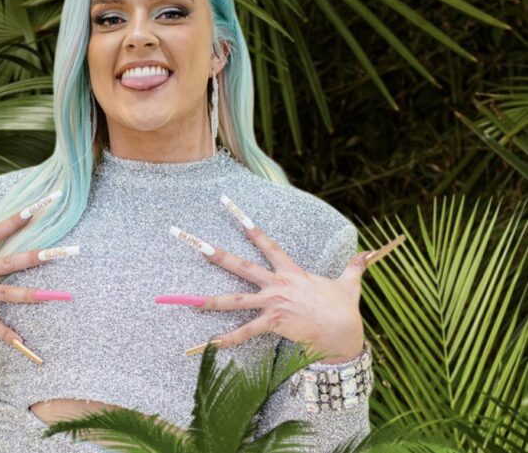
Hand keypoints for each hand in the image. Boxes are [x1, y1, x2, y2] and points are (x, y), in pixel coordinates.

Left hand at [162, 223, 374, 363]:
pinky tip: (210, 345)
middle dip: (217, 255)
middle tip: (196, 245)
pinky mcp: (273, 323)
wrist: (344, 334)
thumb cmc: (343, 310)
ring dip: (211, 301)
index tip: (234, 212)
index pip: (268, 244)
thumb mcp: (349, 284)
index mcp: (291, 272)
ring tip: (189, 301)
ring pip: (236, 301)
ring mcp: (273, 304)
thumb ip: (354, 267)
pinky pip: (246, 333)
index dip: (251, 228)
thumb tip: (368, 254)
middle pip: (242, 266)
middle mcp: (277, 284)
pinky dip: (227, 340)